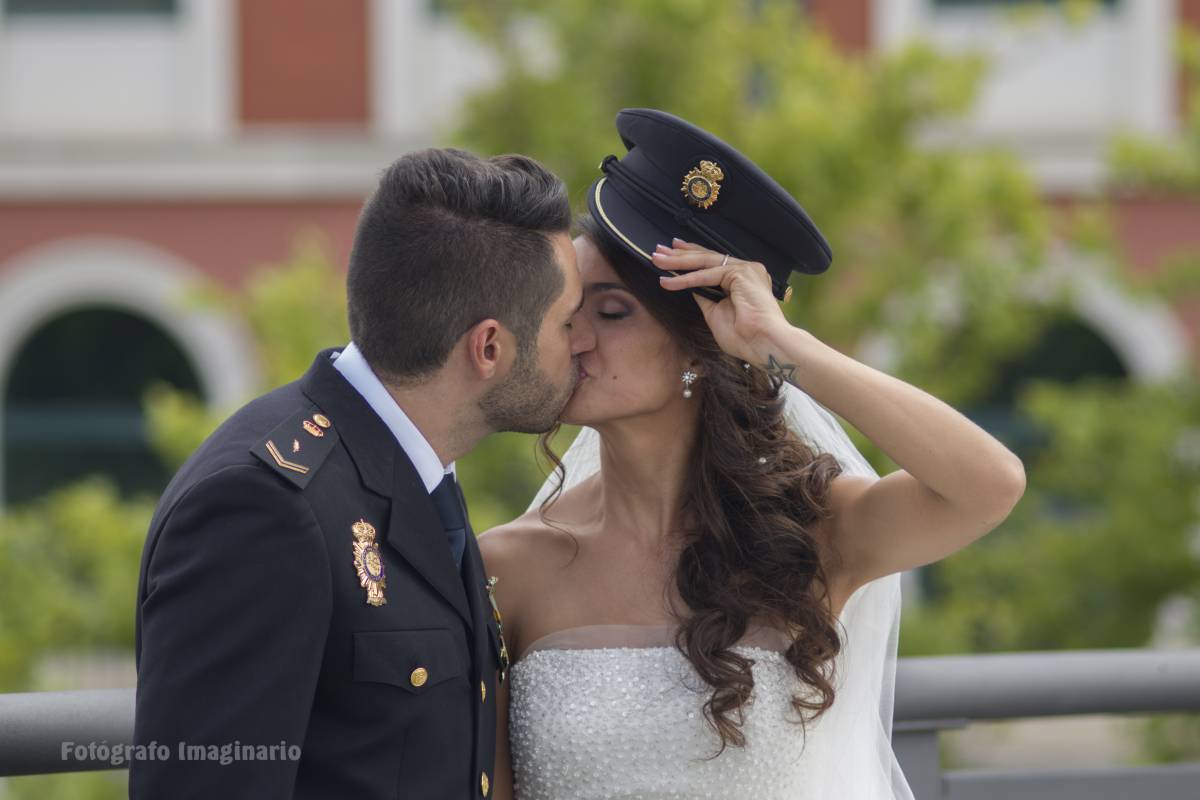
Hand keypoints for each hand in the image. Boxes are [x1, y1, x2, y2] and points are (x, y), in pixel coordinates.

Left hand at [652, 239, 792, 364]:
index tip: (671, 252)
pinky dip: (687, 278)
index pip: (712, 262)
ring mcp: (746, 269)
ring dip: (678, 262)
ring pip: (705, 261)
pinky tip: (669, 281)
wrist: (763, 345)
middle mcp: (746, 270)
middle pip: (706, 257)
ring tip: (657, 260)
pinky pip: (707, 275)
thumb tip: (689, 287)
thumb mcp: (715, 313)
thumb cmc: (745, 337)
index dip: (690, 256)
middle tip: (658, 251)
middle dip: (679, 255)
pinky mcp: (742, 273)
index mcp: (742, 279)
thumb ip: (704, 297)